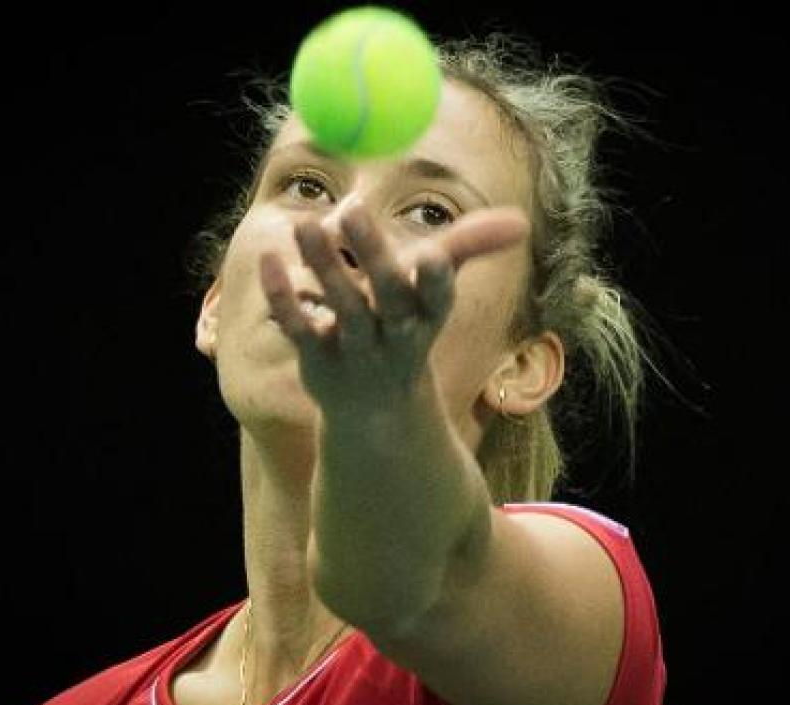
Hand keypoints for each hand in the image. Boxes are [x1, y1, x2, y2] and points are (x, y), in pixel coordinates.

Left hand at [259, 201, 529, 413]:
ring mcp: (356, 349)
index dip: (434, 281)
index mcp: (428, 317)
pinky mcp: (317, 358)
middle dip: (373, 256)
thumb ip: (470, 248)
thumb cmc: (407, 332)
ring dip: (325, 266)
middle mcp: (396, 335)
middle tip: (352, 208)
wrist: (375, 411)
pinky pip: (300, 326)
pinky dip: (284, 296)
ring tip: (306, 223)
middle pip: (387, 297)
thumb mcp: (437, 293)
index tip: (432, 254)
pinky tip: (269, 260)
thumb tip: (520, 220)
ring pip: (343, 309)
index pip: (437, 299)